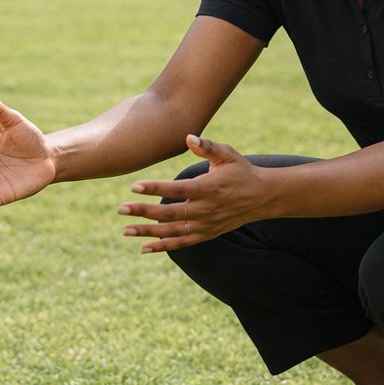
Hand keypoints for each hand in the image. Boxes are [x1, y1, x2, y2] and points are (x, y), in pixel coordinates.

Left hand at [116, 135, 267, 252]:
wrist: (263, 197)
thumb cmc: (242, 171)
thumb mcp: (228, 154)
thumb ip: (208, 146)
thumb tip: (189, 136)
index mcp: (208, 188)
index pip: (176, 189)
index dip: (155, 188)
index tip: (134, 186)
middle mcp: (205, 209)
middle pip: (169, 213)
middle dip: (143, 212)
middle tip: (120, 208)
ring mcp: (205, 225)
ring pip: (172, 231)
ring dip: (147, 232)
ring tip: (125, 230)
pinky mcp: (206, 234)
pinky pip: (182, 243)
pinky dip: (163, 246)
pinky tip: (144, 248)